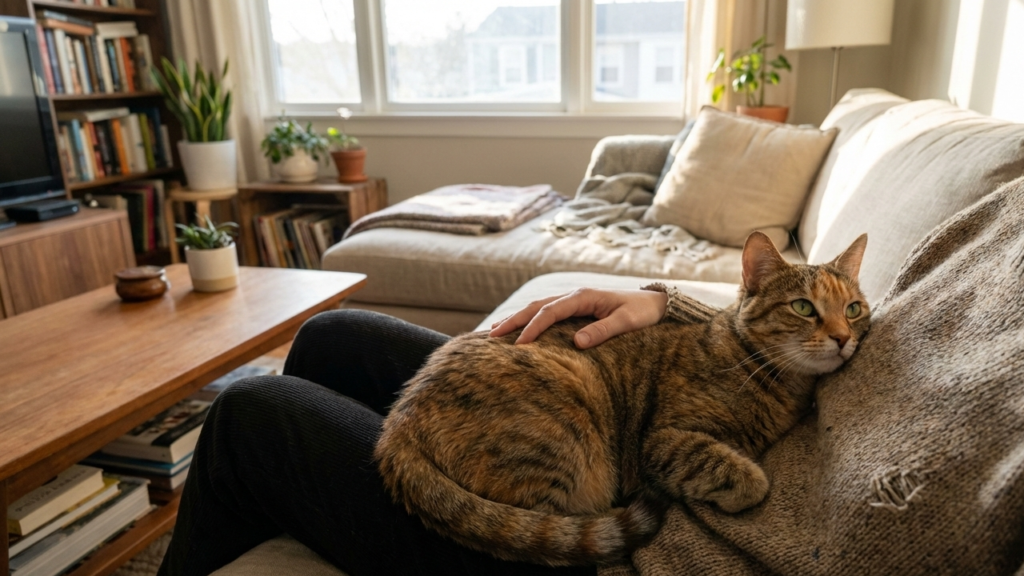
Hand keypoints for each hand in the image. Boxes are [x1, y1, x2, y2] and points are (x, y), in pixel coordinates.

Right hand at [489, 288, 667, 348]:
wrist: (655, 303)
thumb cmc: (642, 313)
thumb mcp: (626, 323)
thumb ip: (602, 331)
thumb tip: (576, 342)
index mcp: (582, 297)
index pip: (549, 312)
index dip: (532, 328)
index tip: (518, 345)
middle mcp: (573, 296)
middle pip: (536, 306)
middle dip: (513, 320)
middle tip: (491, 336)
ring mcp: (572, 301)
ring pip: (537, 307)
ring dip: (516, 318)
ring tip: (494, 332)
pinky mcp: (575, 309)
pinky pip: (546, 313)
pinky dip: (528, 320)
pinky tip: (518, 329)